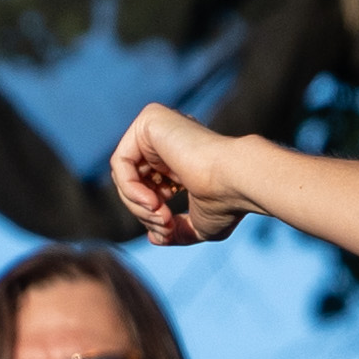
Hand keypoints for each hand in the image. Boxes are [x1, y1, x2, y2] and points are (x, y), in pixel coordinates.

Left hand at [108, 101, 258, 243]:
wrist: (237, 180)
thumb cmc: (226, 202)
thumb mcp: (199, 224)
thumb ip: (177, 231)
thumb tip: (154, 238)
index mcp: (181, 157)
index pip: (148, 187)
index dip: (151, 214)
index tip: (168, 231)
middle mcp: (169, 139)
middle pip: (133, 181)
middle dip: (144, 212)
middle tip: (165, 228)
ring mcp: (159, 126)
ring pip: (124, 174)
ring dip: (137, 206)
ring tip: (161, 218)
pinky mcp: (150, 120)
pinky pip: (120, 162)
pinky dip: (130, 189)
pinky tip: (151, 202)